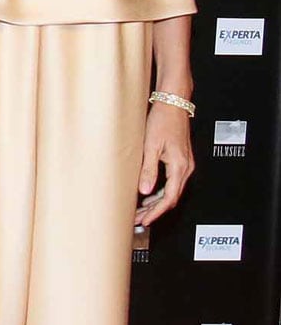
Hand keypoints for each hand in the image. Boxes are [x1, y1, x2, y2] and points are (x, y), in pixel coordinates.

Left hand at [134, 101, 193, 227]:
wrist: (173, 104)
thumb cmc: (162, 121)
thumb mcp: (150, 146)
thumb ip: (148, 170)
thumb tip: (144, 191)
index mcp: (180, 167)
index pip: (169, 198)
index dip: (156, 212)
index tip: (144, 221)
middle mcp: (186, 168)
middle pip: (171, 197)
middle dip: (154, 210)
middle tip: (138, 219)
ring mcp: (185, 164)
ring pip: (171, 190)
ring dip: (156, 202)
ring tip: (140, 210)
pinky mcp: (180, 160)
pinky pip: (171, 182)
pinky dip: (159, 191)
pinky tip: (147, 194)